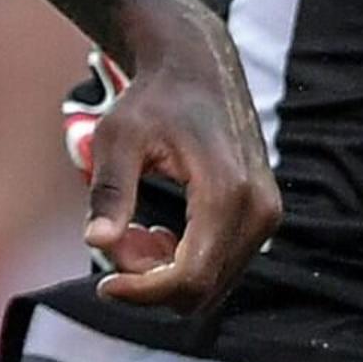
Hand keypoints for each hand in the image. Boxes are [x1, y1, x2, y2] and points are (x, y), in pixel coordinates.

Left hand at [86, 14, 279, 311]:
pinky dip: (182, 263)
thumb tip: (96, 242)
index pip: (190, 279)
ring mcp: (266, 215)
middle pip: (202, 291)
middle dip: (150, 282)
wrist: (197, 67)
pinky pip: (221, 266)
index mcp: (227, 192)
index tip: (103, 283)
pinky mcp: (262, 217)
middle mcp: (258, 210)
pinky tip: (157, 230)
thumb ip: (109, 192)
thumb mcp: (118, 139)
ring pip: (211, 284)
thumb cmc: (152, 99)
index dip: (142, 294)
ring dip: (164, 273)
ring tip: (134, 230)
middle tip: (117, 240)